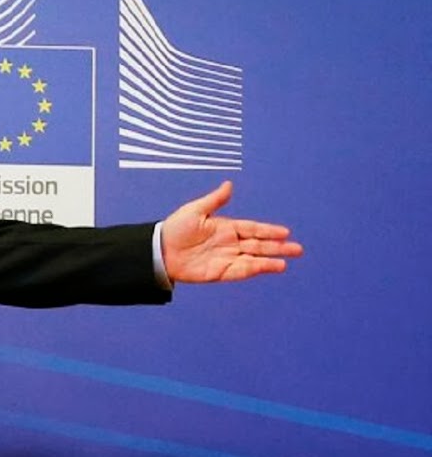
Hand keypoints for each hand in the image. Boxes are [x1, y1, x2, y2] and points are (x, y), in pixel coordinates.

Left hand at [161, 181, 302, 283]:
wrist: (159, 251)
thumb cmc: (174, 229)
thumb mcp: (195, 210)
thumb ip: (215, 200)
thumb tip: (229, 184)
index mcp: (226, 227)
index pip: (253, 228)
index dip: (269, 230)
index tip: (285, 232)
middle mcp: (230, 243)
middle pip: (259, 245)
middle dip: (278, 246)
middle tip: (297, 249)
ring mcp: (226, 258)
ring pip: (254, 259)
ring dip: (271, 260)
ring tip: (287, 261)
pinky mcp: (220, 272)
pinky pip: (241, 270)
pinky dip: (256, 269)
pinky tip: (270, 267)